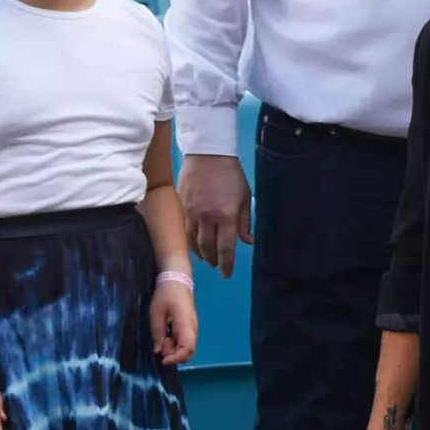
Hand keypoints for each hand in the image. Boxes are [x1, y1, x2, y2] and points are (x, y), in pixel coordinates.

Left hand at [150, 281, 197, 365]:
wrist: (177, 281)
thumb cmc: (166, 295)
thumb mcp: (156, 313)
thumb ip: (157, 332)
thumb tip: (158, 351)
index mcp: (185, 324)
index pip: (187, 348)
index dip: (176, 358)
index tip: (162, 360)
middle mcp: (192, 328)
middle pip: (189, 351)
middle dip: (174, 355)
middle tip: (160, 347)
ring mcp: (192, 327)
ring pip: (186, 347)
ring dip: (174, 349)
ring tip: (161, 340)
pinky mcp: (188, 327)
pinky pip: (184, 341)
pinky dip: (175, 344)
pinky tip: (165, 337)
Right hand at [179, 154, 252, 277]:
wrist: (208, 154)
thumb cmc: (231, 175)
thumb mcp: (245, 197)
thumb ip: (245, 221)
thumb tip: (248, 242)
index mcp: (227, 215)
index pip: (226, 248)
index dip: (226, 264)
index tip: (226, 274)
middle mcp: (208, 217)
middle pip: (208, 248)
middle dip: (213, 260)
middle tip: (216, 265)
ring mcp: (192, 213)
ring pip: (193, 242)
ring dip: (200, 253)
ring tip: (206, 258)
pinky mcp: (182, 207)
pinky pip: (184, 230)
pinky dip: (190, 241)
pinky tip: (194, 244)